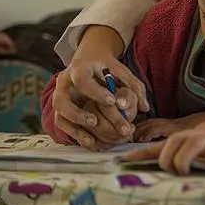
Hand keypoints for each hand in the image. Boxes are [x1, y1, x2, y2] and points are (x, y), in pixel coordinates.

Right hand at [51, 26, 148, 148]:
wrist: (89, 61)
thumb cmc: (106, 67)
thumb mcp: (120, 70)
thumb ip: (134, 85)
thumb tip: (145, 107)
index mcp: (79, 69)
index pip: (82, 80)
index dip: (95, 92)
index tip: (112, 101)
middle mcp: (64, 83)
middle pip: (60, 100)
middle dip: (77, 113)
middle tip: (95, 122)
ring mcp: (60, 98)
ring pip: (59, 115)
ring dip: (75, 128)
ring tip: (92, 139)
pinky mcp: (62, 110)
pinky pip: (63, 125)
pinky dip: (75, 135)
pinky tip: (91, 142)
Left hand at [127, 110, 204, 175]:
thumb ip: (204, 155)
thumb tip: (185, 169)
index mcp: (199, 134)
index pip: (165, 143)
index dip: (143, 153)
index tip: (121, 162)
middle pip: (171, 144)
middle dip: (163, 161)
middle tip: (170, 175)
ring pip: (186, 147)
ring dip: (180, 162)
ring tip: (185, 173)